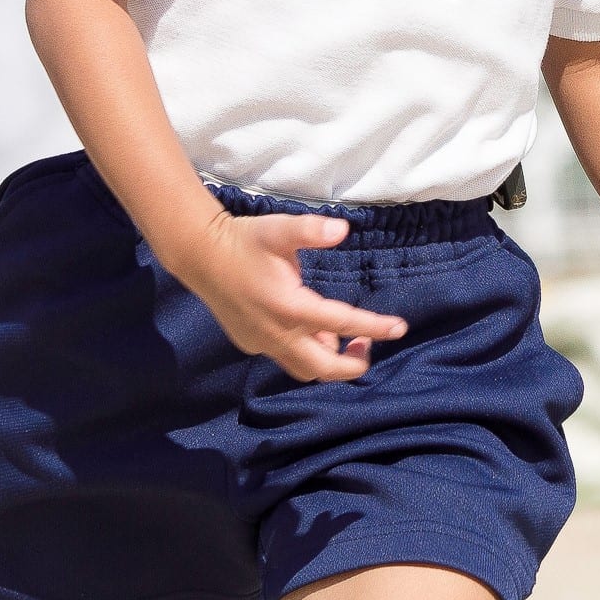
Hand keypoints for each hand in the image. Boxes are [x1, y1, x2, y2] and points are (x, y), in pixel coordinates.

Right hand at [174, 211, 409, 382]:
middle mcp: (276, 333)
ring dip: (329, 362)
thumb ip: (311, 230)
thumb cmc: (243, 240)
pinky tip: (313, 333)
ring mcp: (261, 342)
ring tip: (344, 340)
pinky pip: (286, 358)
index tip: (400, 328)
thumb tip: (343, 229)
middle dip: (353, 365)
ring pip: (303, 370)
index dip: (374, 327)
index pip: (341, 324)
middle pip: (323, 368)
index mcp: (289, 307)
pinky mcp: (251, 343)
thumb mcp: (279, 230)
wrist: (199, 254)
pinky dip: (306, 353)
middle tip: (368, 345)